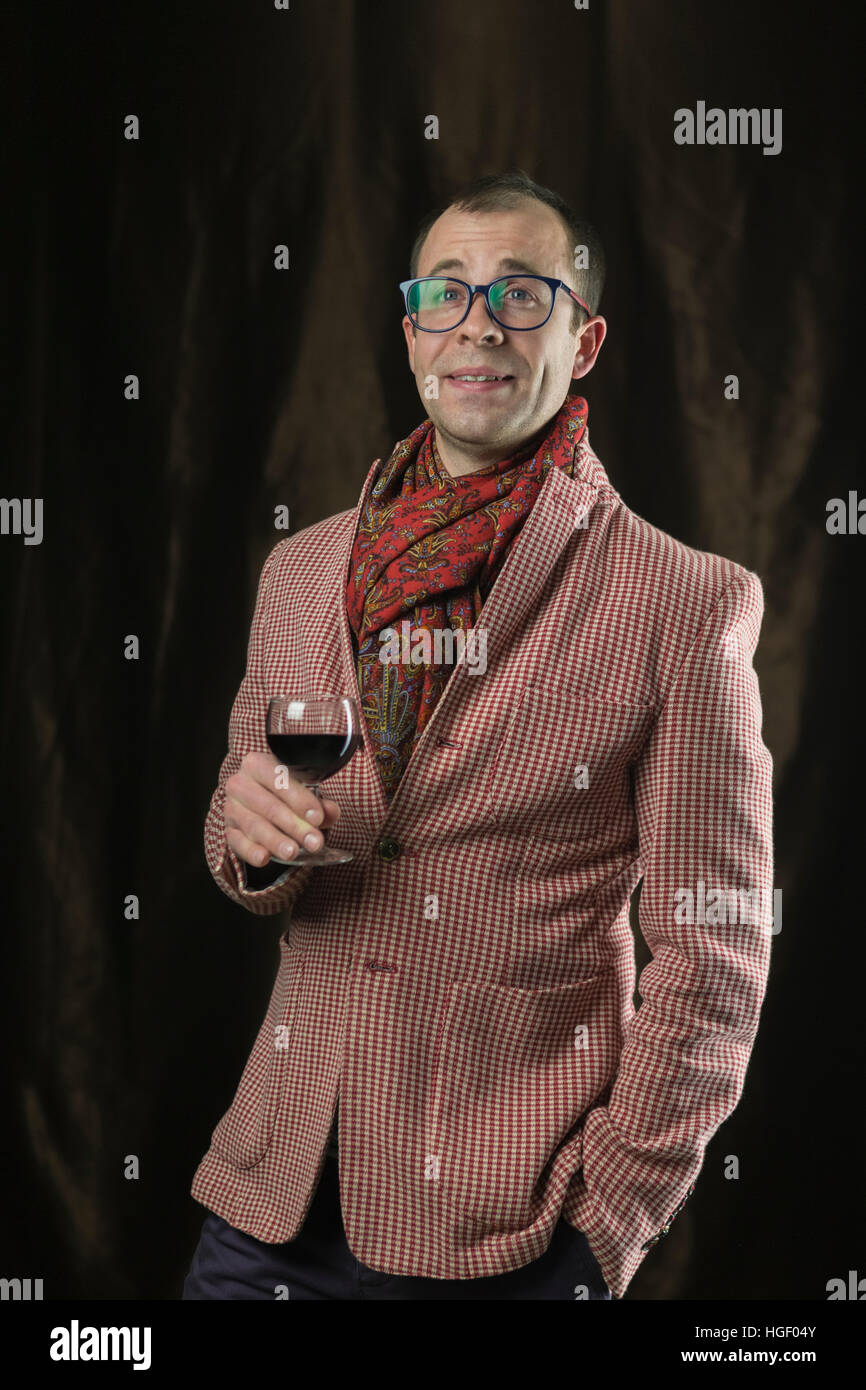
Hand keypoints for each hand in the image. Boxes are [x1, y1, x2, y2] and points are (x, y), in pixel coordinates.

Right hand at [224, 750, 340, 867]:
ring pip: (254, 825)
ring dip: (275, 840)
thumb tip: (331, 812)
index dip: (299, 799)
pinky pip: (238, 842)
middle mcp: (240, 783)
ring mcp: (232, 808)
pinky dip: (251, 851)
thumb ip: (319, 803)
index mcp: (258, 764)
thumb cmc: (285, 793)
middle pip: (269, 806)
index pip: (278, 779)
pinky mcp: (229, 830)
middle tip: (314, 842)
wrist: (261, 802)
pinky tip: (264, 858)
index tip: (318, 817)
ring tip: (293, 852)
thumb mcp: (304, 793)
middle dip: (294, 826)